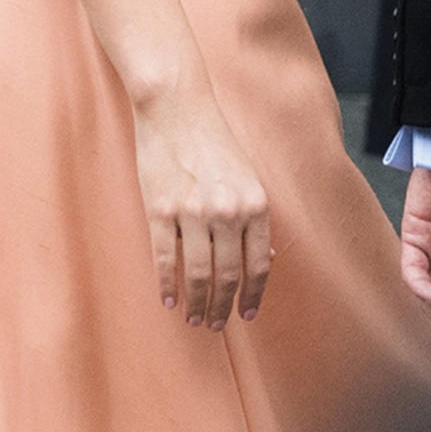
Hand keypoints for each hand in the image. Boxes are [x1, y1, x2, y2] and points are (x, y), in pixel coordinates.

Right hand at [133, 89, 270, 327]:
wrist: (176, 105)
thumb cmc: (213, 140)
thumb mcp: (247, 177)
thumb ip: (255, 217)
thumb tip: (270, 258)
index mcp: (254, 203)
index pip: (259, 264)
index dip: (253, 295)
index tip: (247, 314)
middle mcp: (228, 211)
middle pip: (228, 276)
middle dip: (223, 308)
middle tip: (216, 326)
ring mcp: (192, 212)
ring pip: (198, 275)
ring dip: (198, 304)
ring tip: (195, 319)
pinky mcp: (160, 209)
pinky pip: (166, 259)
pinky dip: (168, 285)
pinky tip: (169, 300)